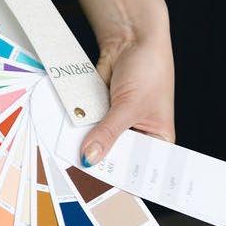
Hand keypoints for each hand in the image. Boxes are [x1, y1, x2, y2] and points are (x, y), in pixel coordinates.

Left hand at [81, 17, 174, 166]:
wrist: (131, 37)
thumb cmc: (149, 68)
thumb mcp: (129, 106)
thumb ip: (108, 132)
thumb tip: (90, 156)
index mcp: (158, 139)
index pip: (141, 167)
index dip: (124, 177)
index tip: (103, 187)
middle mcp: (138, 134)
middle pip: (116, 157)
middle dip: (101, 161)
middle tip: (82, 173)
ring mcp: (118, 123)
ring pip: (99, 142)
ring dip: (86, 144)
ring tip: (71, 158)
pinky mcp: (102, 111)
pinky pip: (88, 125)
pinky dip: (79, 127)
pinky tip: (68, 136)